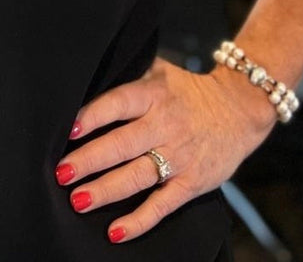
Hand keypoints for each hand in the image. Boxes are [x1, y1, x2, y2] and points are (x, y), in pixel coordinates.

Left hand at [54, 57, 275, 242]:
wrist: (240, 108)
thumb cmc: (189, 90)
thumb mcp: (161, 72)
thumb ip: (130, 75)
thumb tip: (90, 77)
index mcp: (154, 95)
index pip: (119, 104)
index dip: (94, 115)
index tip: (69, 129)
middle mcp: (165, 125)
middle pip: (122, 144)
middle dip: (90, 160)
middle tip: (62, 172)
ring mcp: (179, 156)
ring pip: (137, 176)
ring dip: (106, 190)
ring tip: (78, 200)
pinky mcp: (192, 182)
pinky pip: (162, 204)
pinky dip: (139, 220)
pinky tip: (115, 231)